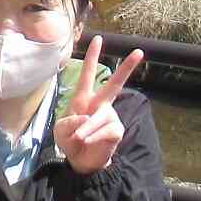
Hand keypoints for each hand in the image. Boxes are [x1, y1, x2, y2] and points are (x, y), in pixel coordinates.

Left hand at [53, 36, 142, 174]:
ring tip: (79, 138)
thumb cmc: (69, 140)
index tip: (98, 39)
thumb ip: (69, 122)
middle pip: (115, 84)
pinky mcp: (115, 131)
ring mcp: (109, 117)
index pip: (87, 75)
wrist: (79, 161)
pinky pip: (106, 130)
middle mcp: (100, 104)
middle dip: (126, 68)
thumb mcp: (61, 130)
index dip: (91, 57)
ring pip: (102, 116)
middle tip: (139, 51)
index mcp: (84, 98)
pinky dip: (94, 136)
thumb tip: (86, 118)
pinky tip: (88, 141)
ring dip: (88, 128)